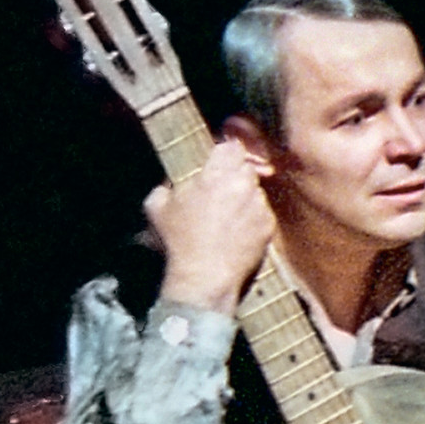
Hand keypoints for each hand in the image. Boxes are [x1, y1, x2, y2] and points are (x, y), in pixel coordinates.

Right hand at [143, 139, 274, 315]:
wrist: (204, 277)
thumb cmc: (179, 241)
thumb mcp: (156, 207)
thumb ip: (166, 185)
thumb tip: (171, 185)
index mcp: (217, 173)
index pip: (231, 146)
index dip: (224, 155)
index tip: (218, 166)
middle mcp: (242, 184)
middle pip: (246, 168)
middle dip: (235, 178)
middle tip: (220, 195)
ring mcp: (258, 205)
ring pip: (256, 192)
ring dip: (244, 199)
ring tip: (227, 220)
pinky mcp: (268, 226)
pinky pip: (262, 214)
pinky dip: (253, 221)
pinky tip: (237, 235)